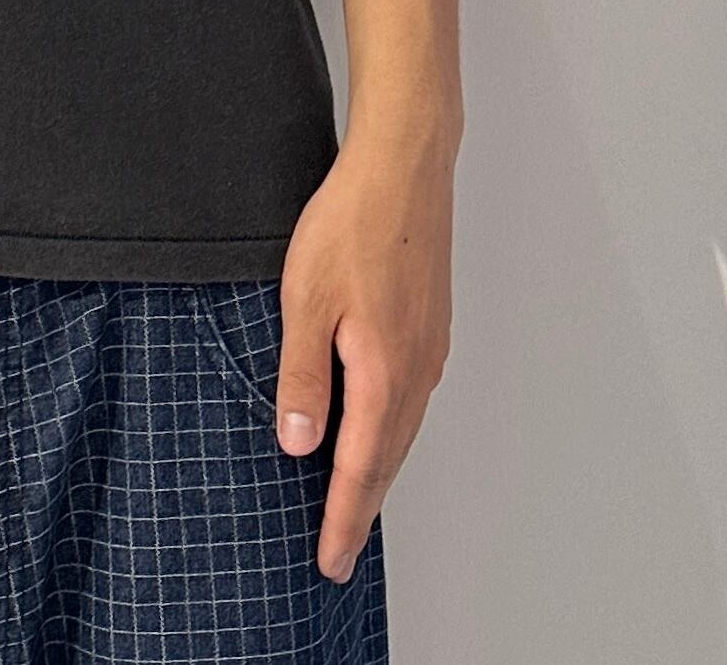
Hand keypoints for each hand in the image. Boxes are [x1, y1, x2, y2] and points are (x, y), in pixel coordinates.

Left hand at [274, 127, 454, 582]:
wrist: (404, 166)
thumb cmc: (352, 222)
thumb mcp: (305, 298)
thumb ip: (302, 374)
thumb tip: (297, 445)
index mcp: (385, 372)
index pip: (359, 467)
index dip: (342, 519)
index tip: (328, 561)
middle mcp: (417, 370)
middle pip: (387, 458)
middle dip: (360, 508)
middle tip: (337, 552)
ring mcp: (428, 347)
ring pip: (401, 429)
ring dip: (376, 471)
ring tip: (351, 504)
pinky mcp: (429, 325)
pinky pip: (409, 398)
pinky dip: (389, 431)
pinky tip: (372, 428)